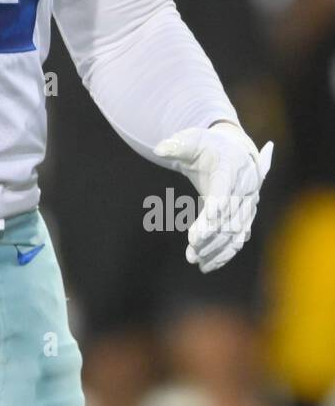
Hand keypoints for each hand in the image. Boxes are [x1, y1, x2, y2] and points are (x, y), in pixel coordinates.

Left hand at [153, 122, 273, 273]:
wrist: (233, 152)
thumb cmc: (208, 146)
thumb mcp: (192, 139)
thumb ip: (177, 145)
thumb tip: (159, 149)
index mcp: (231, 166)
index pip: (224, 188)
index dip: (216, 205)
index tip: (206, 221)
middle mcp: (244, 187)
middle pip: (230, 214)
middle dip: (212, 232)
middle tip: (192, 245)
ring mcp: (247, 204)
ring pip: (235, 231)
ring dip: (216, 247)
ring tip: (195, 260)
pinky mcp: (244, 217)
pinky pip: (238, 239)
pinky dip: (224, 253)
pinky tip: (208, 265)